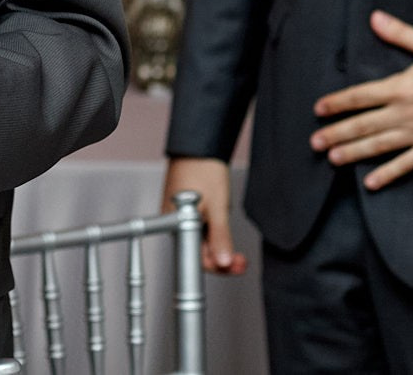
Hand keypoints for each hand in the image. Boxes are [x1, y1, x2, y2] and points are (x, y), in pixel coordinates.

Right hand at [163, 157, 247, 274]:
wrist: (199, 145)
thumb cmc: (203, 169)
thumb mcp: (218, 207)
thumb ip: (220, 237)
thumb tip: (223, 261)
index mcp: (176, 224)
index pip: (195, 258)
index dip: (217, 266)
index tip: (236, 265)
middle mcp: (173, 223)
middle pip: (197, 252)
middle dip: (220, 258)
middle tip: (240, 260)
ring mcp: (178, 216)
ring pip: (199, 242)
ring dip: (218, 246)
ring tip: (235, 247)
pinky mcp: (184, 210)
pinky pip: (198, 230)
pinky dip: (212, 234)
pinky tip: (221, 228)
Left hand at [310, 9, 412, 190]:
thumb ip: (400, 33)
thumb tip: (374, 17)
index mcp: (402, 87)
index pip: (360, 96)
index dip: (337, 103)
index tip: (318, 109)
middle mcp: (405, 112)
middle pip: (363, 124)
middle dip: (336, 133)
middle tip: (314, 142)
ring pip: (379, 146)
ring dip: (353, 152)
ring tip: (332, 159)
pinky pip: (407, 164)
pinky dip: (388, 174)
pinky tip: (371, 183)